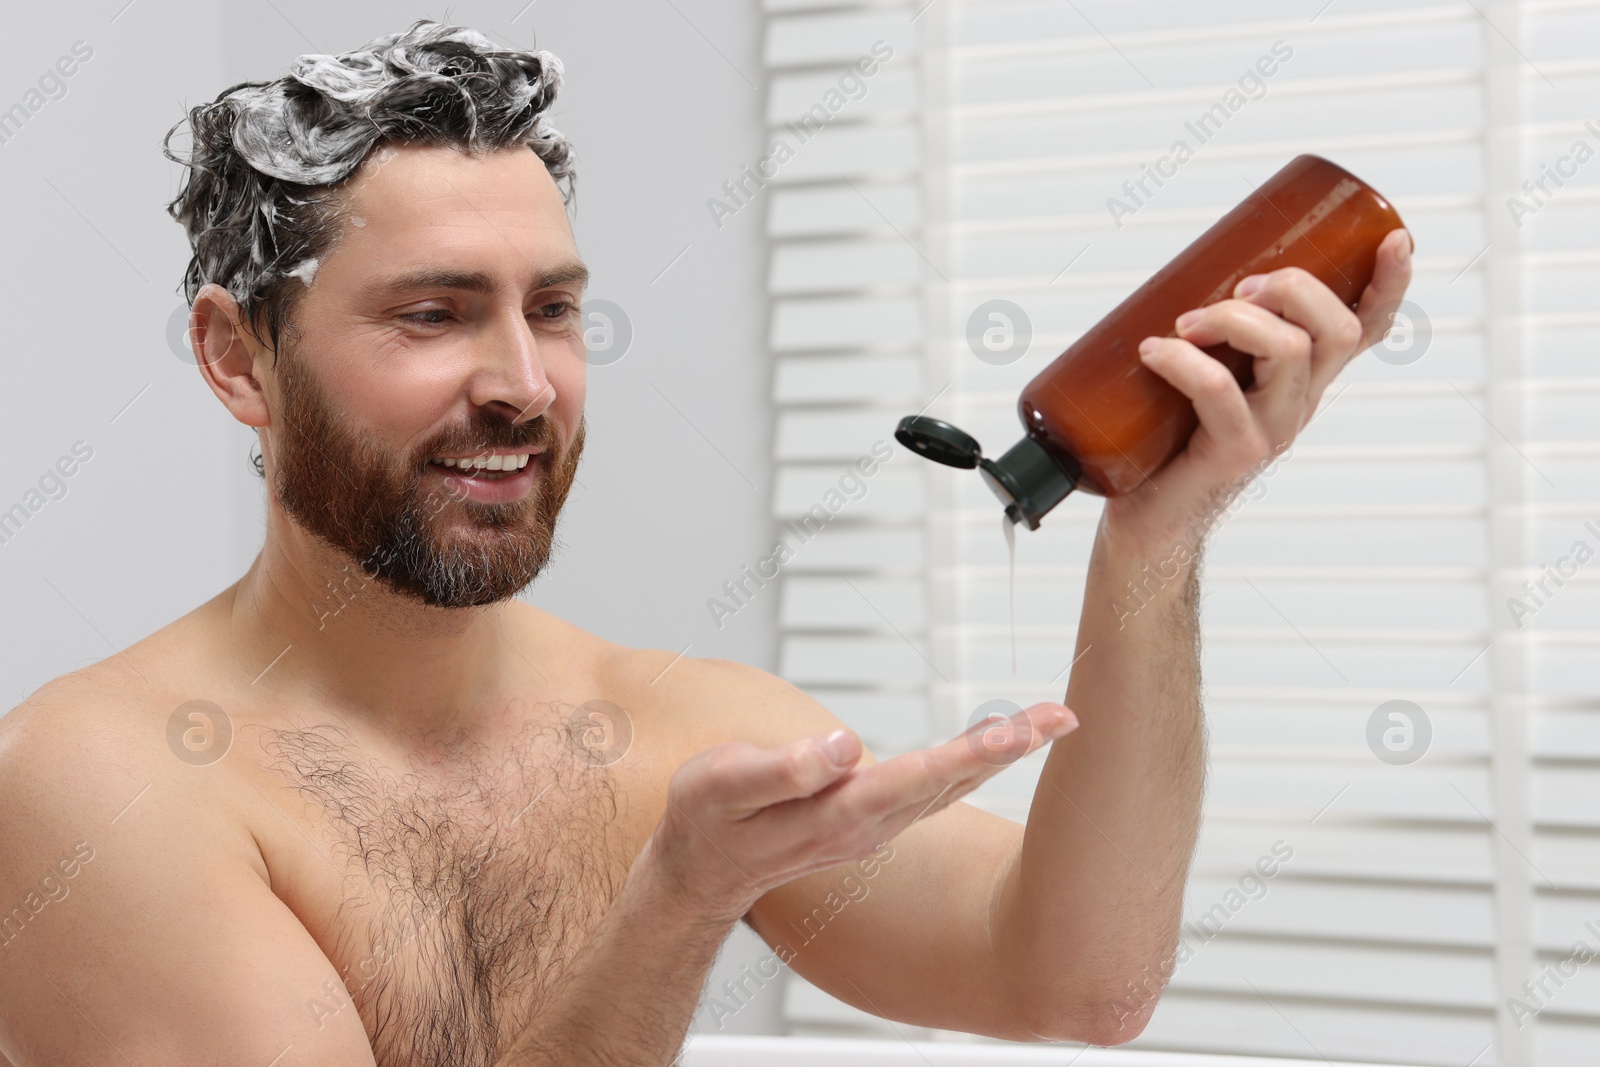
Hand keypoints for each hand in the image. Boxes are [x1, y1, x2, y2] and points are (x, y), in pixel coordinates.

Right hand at [645, 702, 1078, 922]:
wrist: (702, 868)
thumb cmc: (708, 818)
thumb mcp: (726, 786)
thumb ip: (783, 769)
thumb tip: (843, 748)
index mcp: (837, 814)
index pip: (914, 779)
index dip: (966, 754)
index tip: (1014, 732)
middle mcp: (868, 826)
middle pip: (949, 781)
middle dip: (1008, 749)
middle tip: (1062, 717)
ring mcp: (875, 826)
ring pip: (950, 785)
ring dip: (1003, 754)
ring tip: (1052, 721)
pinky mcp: (874, 818)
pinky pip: (937, 787)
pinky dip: (975, 762)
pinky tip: (1001, 744)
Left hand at [1105, 226, 1413, 552]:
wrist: (1149, 524)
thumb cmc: (1167, 441)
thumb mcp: (1202, 375)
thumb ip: (1206, 334)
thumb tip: (1174, 270)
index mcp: (1304, 377)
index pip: (1366, 330)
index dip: (1390, 286)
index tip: (1395, 238)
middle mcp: (1301, 402)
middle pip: (1337, 330)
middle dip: (1293, 287)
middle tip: (1237, 288)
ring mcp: (1274, 430)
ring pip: (1289, 351)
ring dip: (1234, 319)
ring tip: (1183, 323)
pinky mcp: (1236, 453)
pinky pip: (1220, 390)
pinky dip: (1183, 361)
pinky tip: (1153, 351)